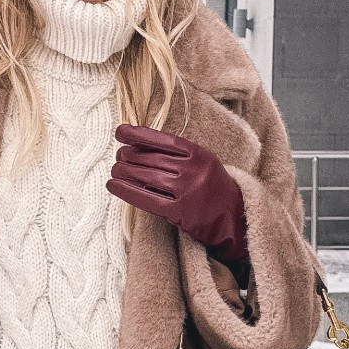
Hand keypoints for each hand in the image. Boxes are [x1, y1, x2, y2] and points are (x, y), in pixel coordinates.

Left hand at [107, 125, 248, 274]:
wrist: (235, 218)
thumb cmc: (213, 188)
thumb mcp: (203, 163)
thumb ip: (178, 155)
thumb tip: (139, 145)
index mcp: (200, 154)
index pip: (164, 140)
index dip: (139, 134)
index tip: (120, 131)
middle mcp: (194, 170)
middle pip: (153, 159)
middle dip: (129, 155)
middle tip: (117, 155)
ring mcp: (188, 191)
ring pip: (148, 177)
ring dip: (125, 171)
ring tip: (114, 169)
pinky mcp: (180, 212)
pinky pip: (148, 199)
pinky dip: (127, 192)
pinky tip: (113, 186)